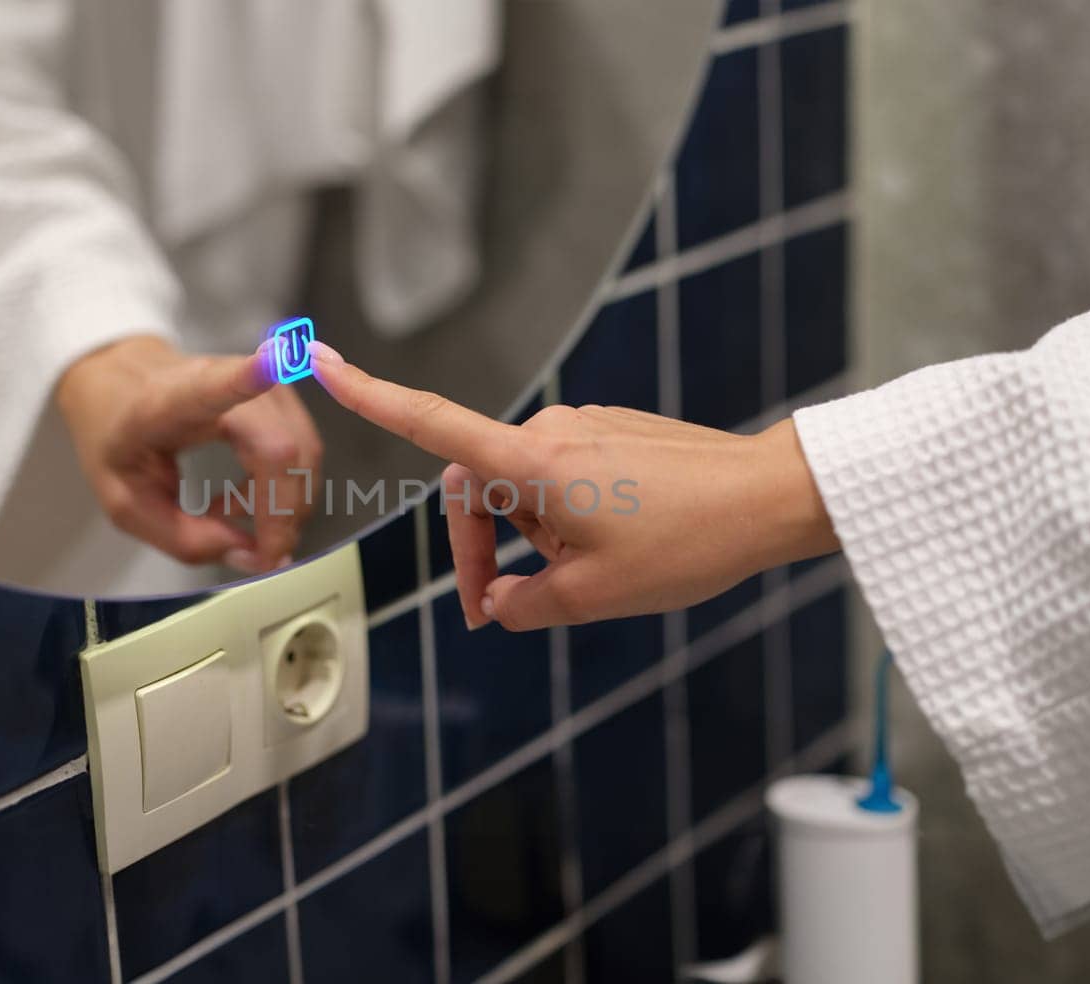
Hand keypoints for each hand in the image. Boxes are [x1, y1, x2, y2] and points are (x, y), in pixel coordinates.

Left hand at [56, 335, 321, 573]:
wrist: (124, 390)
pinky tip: (248, 503)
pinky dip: (286, 493)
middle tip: (259, 557)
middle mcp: (223, 381)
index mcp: (169, 402)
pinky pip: (302, 455)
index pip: (213, 386)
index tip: (273, 361)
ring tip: (236, 522)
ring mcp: (259, 384)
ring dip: (284, 507)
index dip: (249, 377)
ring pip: (302, 456)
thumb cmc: (120, 440)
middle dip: (282, 515)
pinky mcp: (280, 396)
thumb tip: (249, 554)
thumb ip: (183, 538)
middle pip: (281, 450)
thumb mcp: (126, 503)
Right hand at [310, 341, 836, 630]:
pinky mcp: (613, 432)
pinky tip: (613, 549)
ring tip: (586, 578)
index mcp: (533, 464)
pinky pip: (562, 475)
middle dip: (478, 548)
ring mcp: (585, 427)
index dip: (370, 395)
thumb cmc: (687, 543)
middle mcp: (550, 432)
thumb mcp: (594, 597)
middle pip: (474, 485)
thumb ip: (526, 604)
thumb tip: (500, 603)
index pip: (431, 424)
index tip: (319, 359)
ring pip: (523, 487)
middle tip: (502, 608)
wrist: (770, 498)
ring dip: (530, 537)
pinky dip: (563, 518)